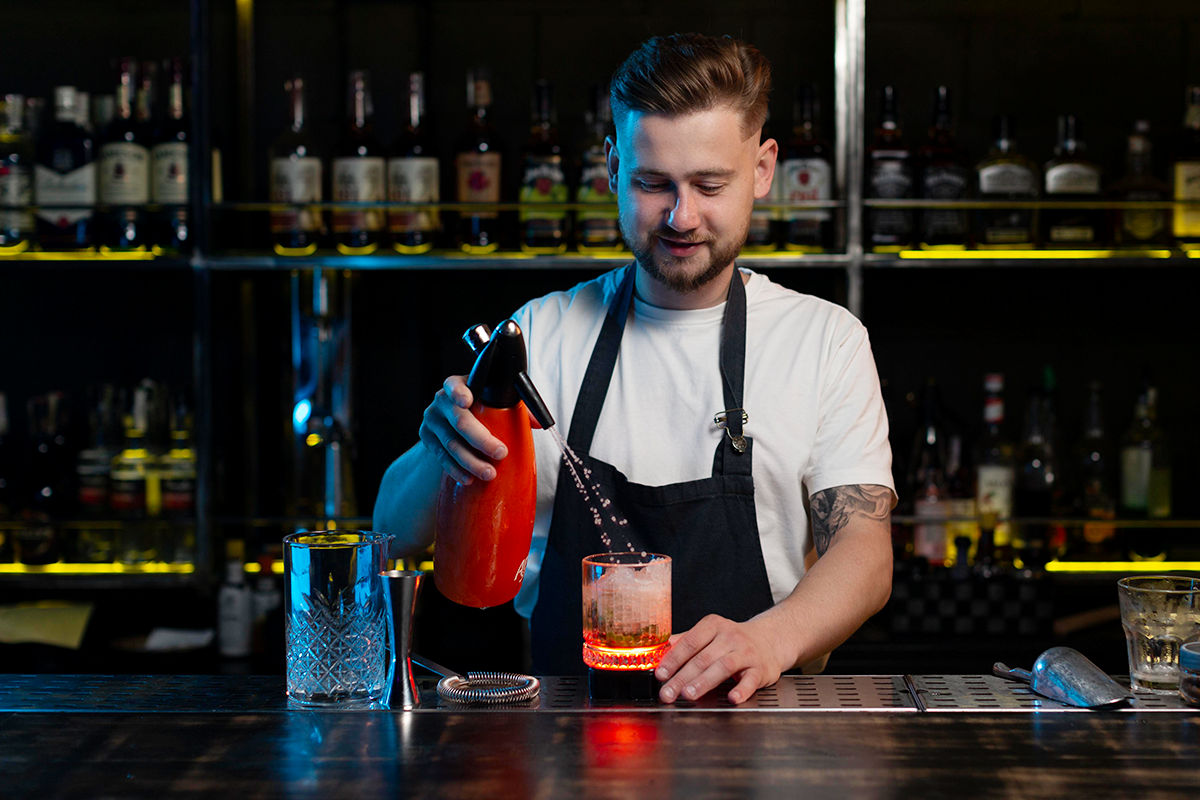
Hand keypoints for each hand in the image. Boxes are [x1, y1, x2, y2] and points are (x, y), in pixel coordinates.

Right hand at [418, 375, 508, 483]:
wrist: (452, 419)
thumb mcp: (496, 401)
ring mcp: (432, 420)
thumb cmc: (481, 406)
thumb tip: (540, 424)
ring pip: (451, 444)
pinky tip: (468, 478)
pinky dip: (456, 469)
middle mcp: (441, 401)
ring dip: (471, 461)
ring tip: (489, 473)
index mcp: (458, 385)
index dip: (459, 392)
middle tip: (500, 452)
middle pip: (460, 421)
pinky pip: (441, 457)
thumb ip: (518, 408)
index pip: (455, 385)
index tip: (466, 401)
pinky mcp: (426, 438)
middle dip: (481, 440)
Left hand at [654, 614, 785, 704]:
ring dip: (704, 681)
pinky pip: (750, 680)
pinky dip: (741, 690)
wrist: (769, 640)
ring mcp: (746, 652)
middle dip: (682, 677)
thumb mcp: (710, 634)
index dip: (673, 659)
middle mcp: (730, 637)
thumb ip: (687, 641)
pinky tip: (731, 698)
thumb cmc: (734, 641)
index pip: (690, 643)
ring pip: (723, 666)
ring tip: (689, 694)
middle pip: (703, 658)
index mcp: (713, 626)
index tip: (660, 674)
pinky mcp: (760, 669)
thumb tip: (662, 649)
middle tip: (668, 692)